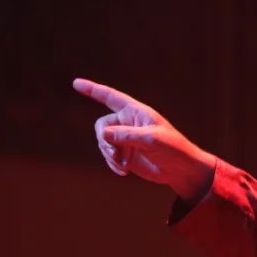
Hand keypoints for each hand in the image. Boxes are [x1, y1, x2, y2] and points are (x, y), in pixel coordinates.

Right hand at [72, 78, 216, 201]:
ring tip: (123, 166)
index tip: (76, 83)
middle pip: (102, 125)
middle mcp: (127, 123)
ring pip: (103, 143)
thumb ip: (127, 135)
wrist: (181, 170)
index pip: (110, 97)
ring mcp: (125, 139)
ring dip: (109, 155)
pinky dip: (112, 164)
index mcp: (136, 112)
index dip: (93, 90)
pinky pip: (109, 156)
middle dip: (104, 141)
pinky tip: (123, 172)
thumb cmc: (173, 149)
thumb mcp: (152, 139)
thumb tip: (102, 134)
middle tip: (114, 154)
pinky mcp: (125, 154)